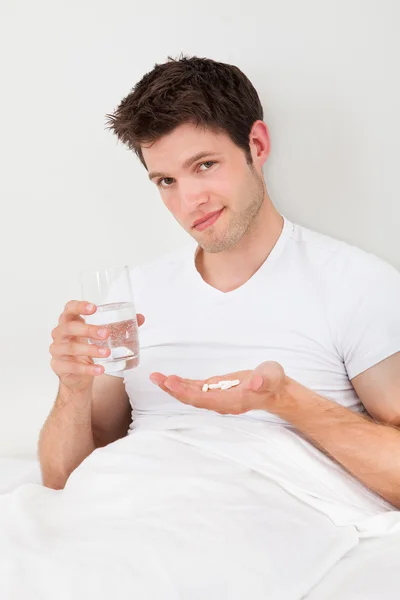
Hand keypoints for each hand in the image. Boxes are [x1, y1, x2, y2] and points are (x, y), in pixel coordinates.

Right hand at [50, 300, 144, 392]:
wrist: (77, 376)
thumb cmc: (87, 349)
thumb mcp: (100, 336)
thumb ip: (120, 326)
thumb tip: (140, 318)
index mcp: (69, 321)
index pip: (69, 308)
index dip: (79, 306)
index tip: (94, 308)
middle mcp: (60, 334)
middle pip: (69, 327)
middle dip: (88, 329)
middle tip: (106, 333)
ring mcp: (57, 350)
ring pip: (71, 348)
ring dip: (90, 350)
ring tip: (107, 352)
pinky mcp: (58, 366)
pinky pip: (72, 367)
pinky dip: (87, 369)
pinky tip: (100, 369)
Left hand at [150, 361, 287, 414]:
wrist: (275, 391)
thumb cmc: (274, 382)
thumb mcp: (272, 376)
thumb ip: (264, 380)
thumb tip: (254, 383)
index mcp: (232, 400)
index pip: (204, 399)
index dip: (186, 392)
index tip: (171, 382)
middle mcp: (221, 403)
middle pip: (193, 399)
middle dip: (174, 390)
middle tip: (157, 378)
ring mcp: (217, 398)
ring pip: (191, 395)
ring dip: (174, 387)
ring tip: (157, 378)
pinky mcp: (216, 391)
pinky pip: (195, 390)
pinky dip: (182, 384)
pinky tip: (170, 379)